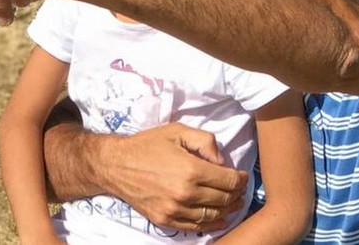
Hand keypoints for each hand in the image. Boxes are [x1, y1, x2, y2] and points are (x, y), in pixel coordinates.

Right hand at [101, 123, 247, 232]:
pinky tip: (218, 219)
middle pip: (224, 199)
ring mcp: (175, 210)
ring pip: (212, 215)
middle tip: (240, 189)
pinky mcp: (165, 220)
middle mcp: (185, 193)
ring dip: (227, 210)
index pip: (229, 181)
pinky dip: (210, 224)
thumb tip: (222, 161)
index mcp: (191, 170)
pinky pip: (194, 227)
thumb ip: (205, 141)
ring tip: (233, 203)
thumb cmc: (148, 145)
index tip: (243, 176)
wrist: (116, 165)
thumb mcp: (178, 131)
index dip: (241, 179)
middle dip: (237, 194)